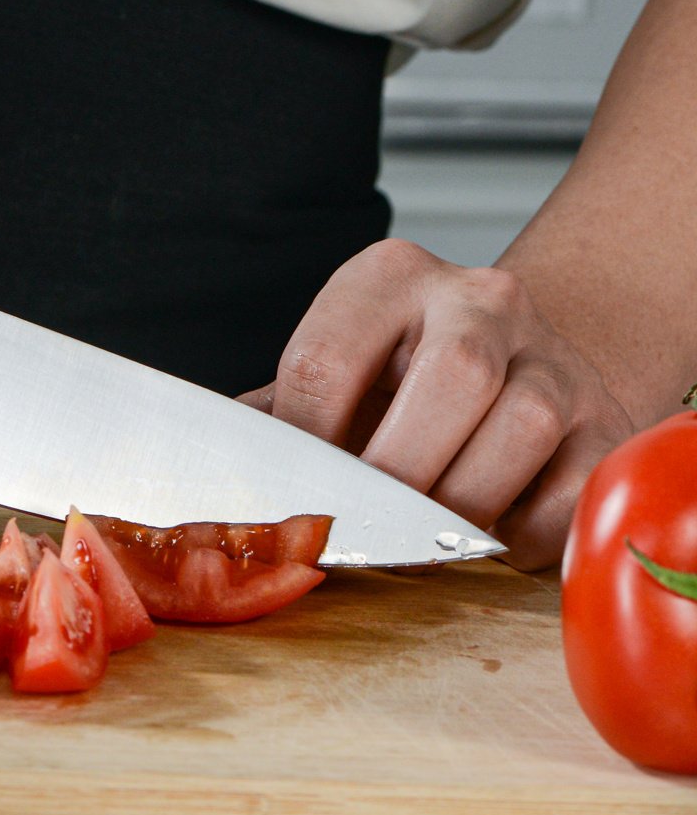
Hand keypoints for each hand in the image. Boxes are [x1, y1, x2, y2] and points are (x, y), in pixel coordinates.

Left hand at [238, 239, 634, 568]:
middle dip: (397, 471)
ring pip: (519, 429)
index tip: (292, 494)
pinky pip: (570, 489)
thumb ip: (272, 419)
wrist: (513, 367)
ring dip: (461, 504)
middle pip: (450, 377)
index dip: (300, 445)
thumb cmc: (396, 384)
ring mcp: (552, 356)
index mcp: (386, 279)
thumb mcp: (332, 376)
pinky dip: (520, 534)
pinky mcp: (605, 421)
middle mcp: (479, 299)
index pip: (326, 360)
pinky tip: (485, 535)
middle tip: (366, 523)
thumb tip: (209, 480)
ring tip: (422, 535)